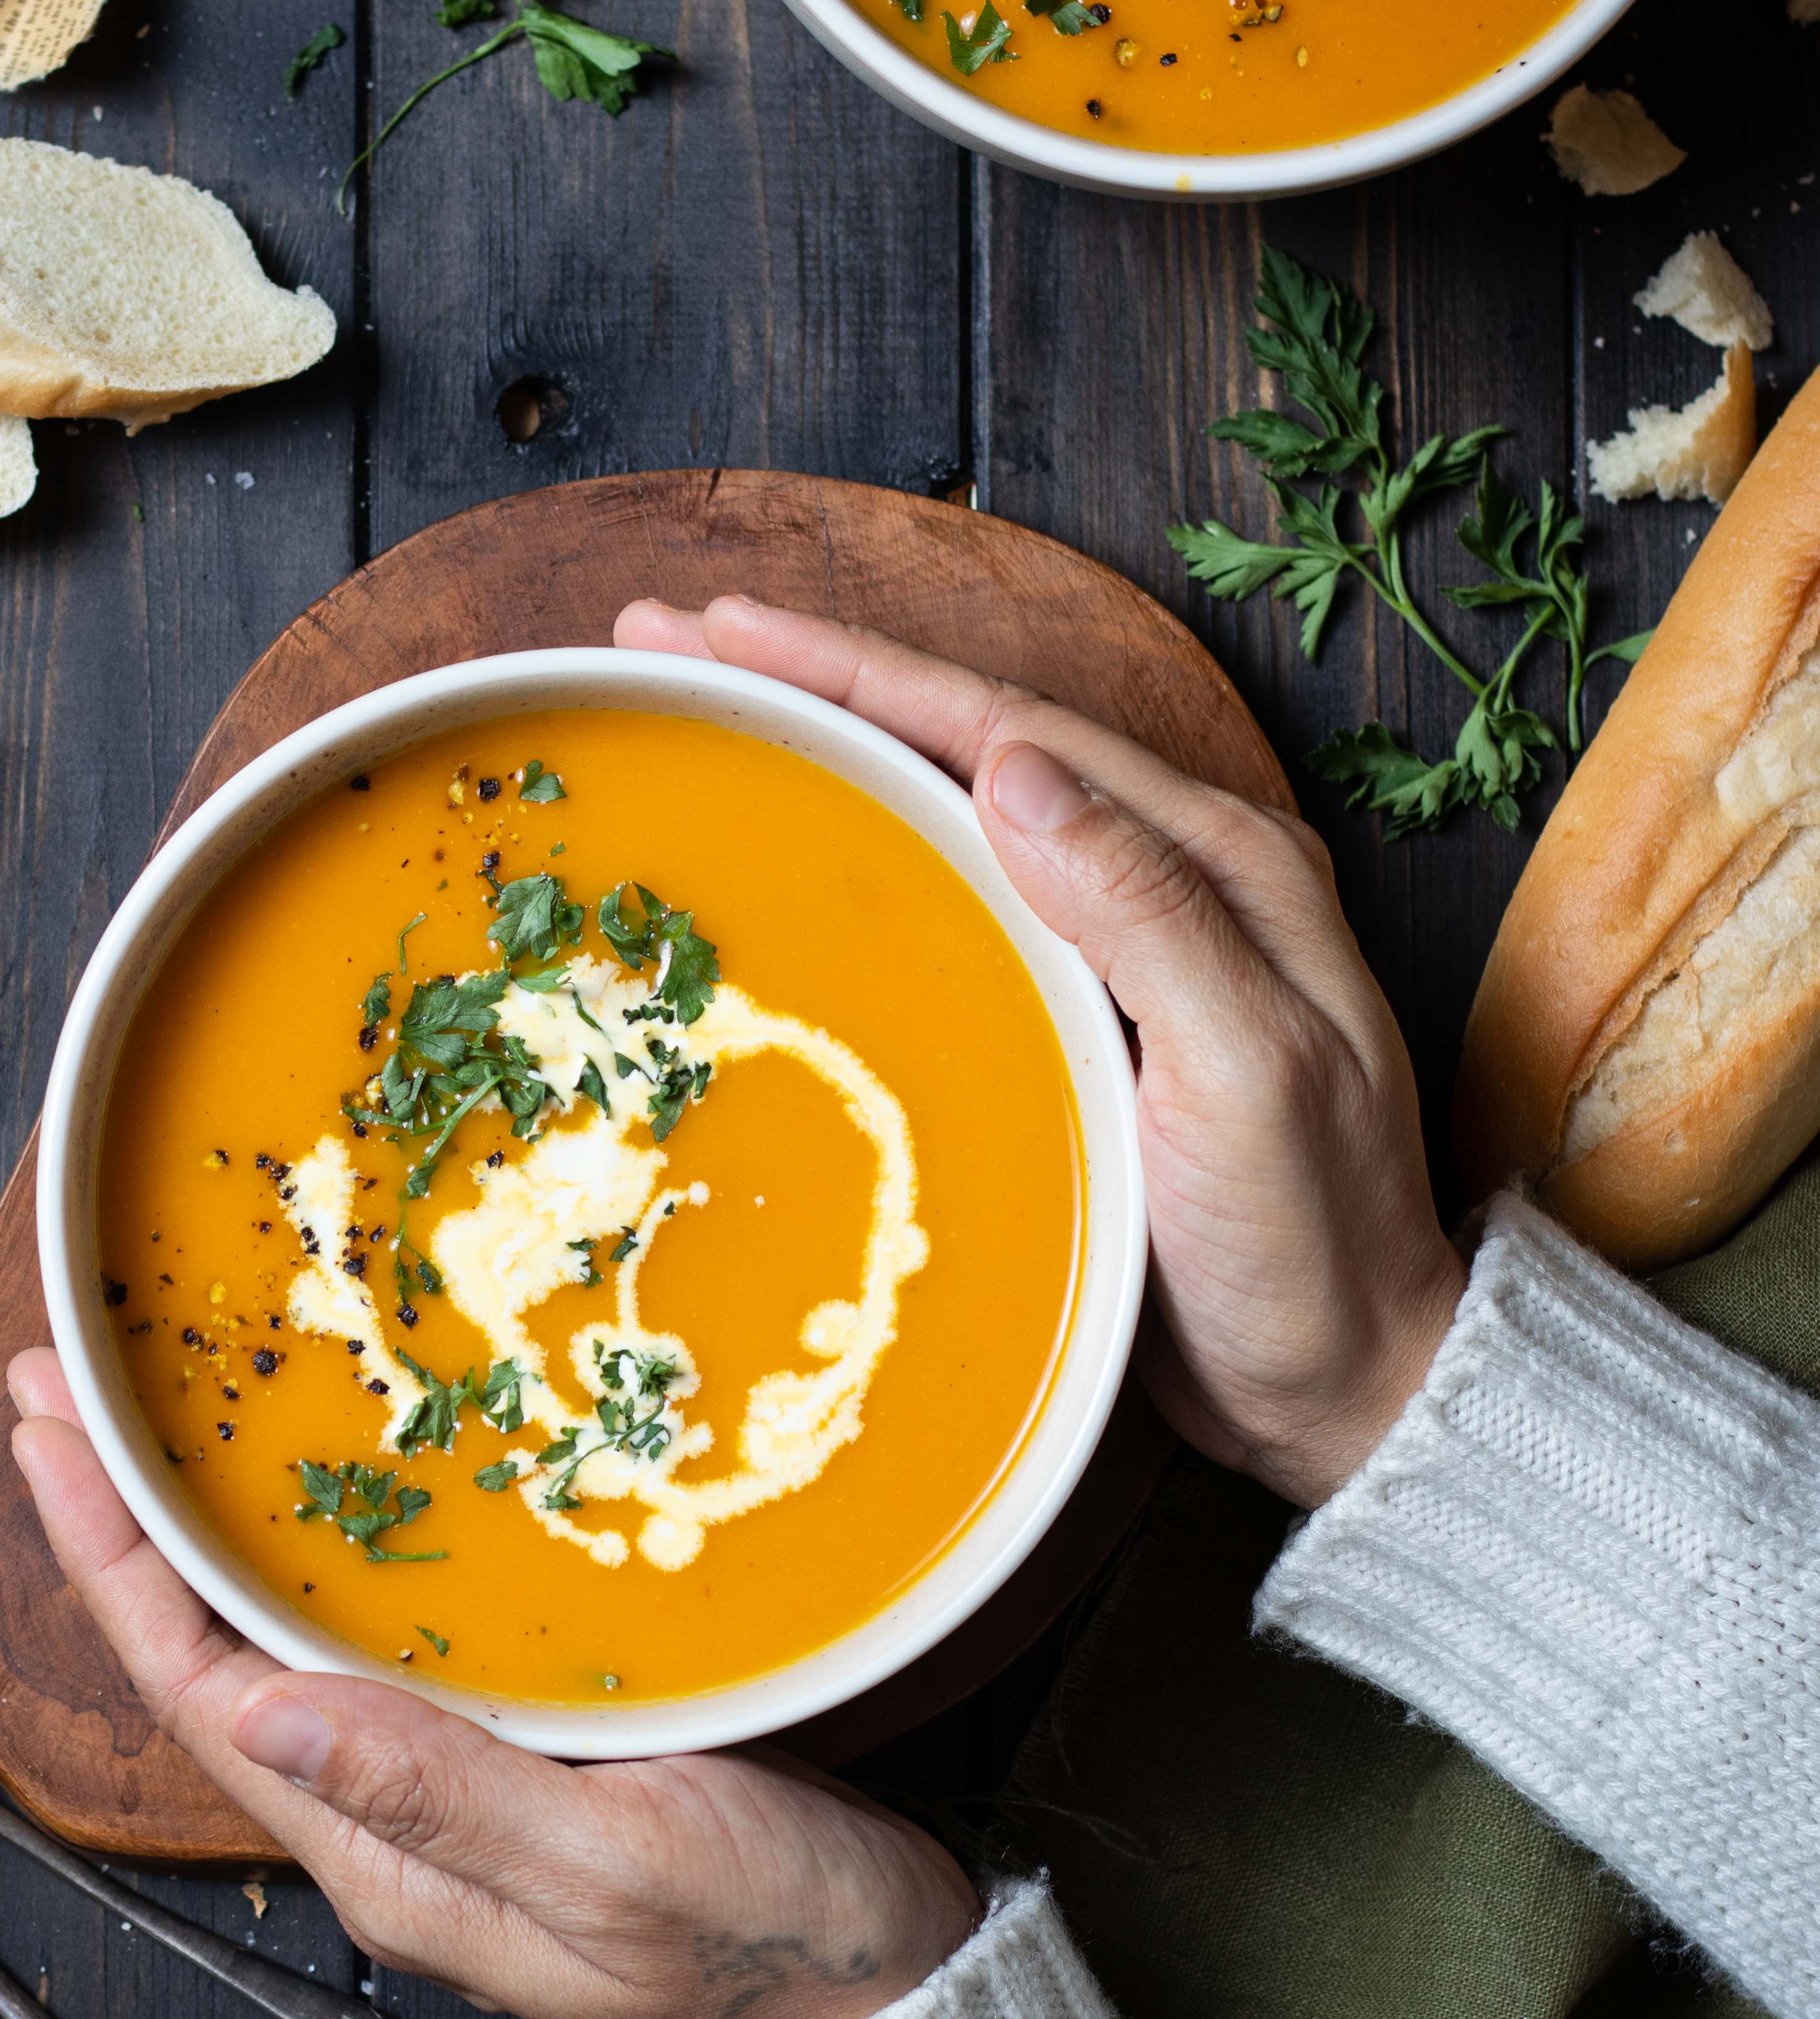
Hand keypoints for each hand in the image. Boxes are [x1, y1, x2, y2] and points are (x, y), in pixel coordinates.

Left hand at [6, 1354, 978, 2018]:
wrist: (893, 1999)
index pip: (202, 1695)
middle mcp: (395, 1827)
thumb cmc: (774, 1944)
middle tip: (69, 1387)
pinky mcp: (529, 1761)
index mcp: (390, 1859)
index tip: (51, 1435)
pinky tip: (337, 1494)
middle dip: (132, 1526)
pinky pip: (386, 1648)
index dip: (113, 1562)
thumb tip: (265, 1724)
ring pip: (291, 1648)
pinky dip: (333, 1556)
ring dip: (214, 1533)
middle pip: (218, 1661)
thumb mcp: (616, 1864)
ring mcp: (459, 1796)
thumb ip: (445, 1797)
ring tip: (157, 1418)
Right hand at [615, 593, 1465, 1508]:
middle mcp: (1169, 878)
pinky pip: (955, 905)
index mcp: (1219, 861)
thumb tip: (1015, 769)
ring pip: (952, 812)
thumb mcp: (1249, 1076)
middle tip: (671, 638)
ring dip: (828, 753)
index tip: (727, 629)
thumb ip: (1148, 916)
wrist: (1347, 1389)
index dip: (859, 669)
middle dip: (817, 680)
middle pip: (968, 740)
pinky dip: (864, 858)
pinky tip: (790, 858)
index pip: (1008, 727)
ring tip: (705, 711)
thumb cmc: (1311, 1247)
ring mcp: (1121, 949)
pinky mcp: (1080, 1022)